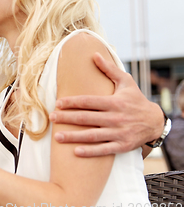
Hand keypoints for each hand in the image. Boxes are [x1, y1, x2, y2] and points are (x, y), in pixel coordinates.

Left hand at [49, 52, 163, 156]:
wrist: (155, 121)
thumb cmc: (135, 99)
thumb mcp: (126, 82)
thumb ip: (109, 69)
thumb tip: (94, 54)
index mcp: (114, 102)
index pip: (89, 102)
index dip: (72, 102)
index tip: (58, 103)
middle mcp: (116, 118)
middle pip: (87, 118)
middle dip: (67, 118)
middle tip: (51, 118)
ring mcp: (119, 133)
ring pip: (92, 136)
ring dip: (74, 137)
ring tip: (57, 136)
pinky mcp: (122, 145)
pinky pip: (104, 149)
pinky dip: (90, 152)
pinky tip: (76, 152)